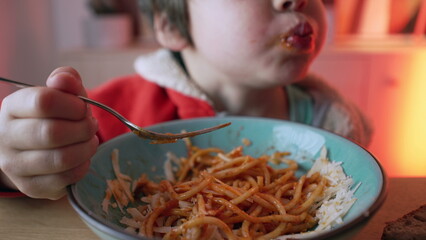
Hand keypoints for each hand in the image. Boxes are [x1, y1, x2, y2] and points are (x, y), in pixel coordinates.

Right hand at [0, 67, 98, 199]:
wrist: (34, 148)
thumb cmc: (53, 116)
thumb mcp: (60, 93)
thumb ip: (66, 80)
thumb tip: (64, 80)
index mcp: (12, 107)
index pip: (44, 101)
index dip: (73, 105)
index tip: (83, 108)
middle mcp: (6, 136)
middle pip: (53, 133)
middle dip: (83, 129)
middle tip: (91, 126)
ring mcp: (15, 165)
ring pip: (60, 159)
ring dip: (86, 148)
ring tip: (90, 141)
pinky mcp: (30, 186)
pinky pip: (65, 179)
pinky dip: (82, 167)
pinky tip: (83, 157)